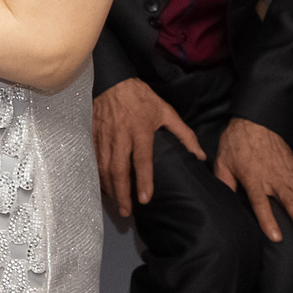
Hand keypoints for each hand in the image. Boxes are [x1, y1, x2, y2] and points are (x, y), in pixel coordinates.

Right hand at [90, 76, 204, 217]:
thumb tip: (200, 156)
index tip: (144, 200)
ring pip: (103, 167)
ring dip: (109, 188)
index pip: (141, 161)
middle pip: (118, 170)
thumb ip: (184, 134)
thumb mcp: (166, 112)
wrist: (112, 81)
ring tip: (116, 204)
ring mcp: (104, 137)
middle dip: (122, 193)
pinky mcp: (92, 135)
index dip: (143, 181)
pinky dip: (97, 175)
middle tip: (126, 212)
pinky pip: (93, 159)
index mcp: (140, 131)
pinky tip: (102, 187)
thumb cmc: (142, 98)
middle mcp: (121, 137)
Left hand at [215, 118, 292, 246]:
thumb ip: (224, 183)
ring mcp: (288, 173)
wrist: (256, 122)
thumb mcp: (223, 162)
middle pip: (291, 203)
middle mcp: (274, 177)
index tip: (277, 237)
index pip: (261, 203)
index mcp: (253, 177)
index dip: (268, 220)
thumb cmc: (237, 143)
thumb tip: (224, 202)